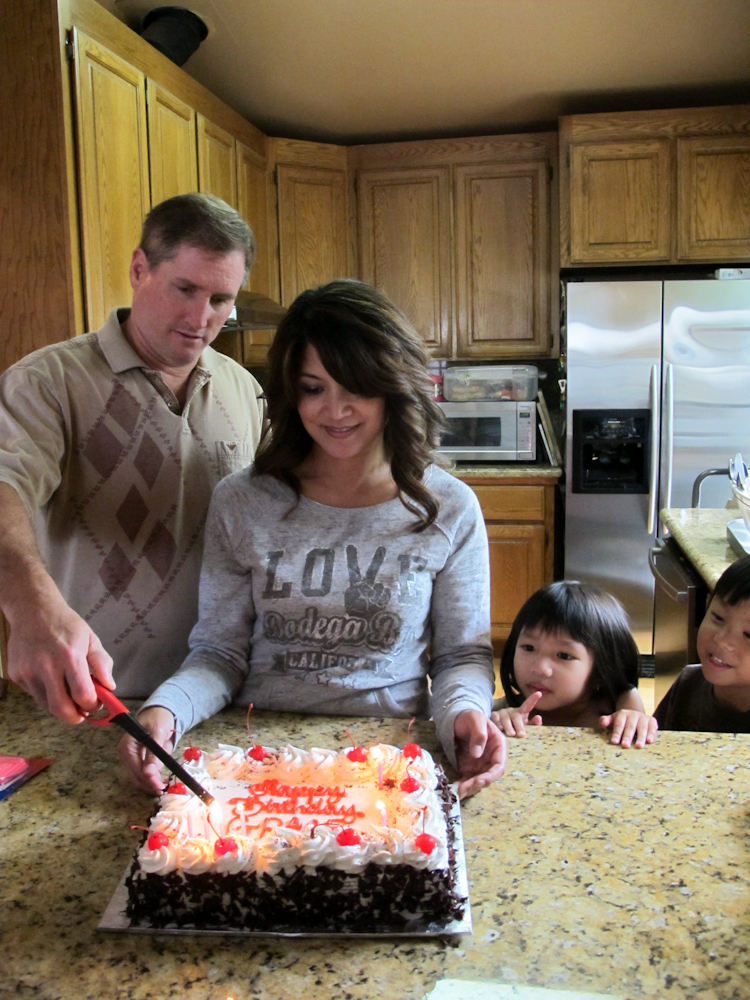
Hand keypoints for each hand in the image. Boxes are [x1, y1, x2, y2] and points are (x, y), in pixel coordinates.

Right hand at [7, 595, 113, 722]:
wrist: (32, 610)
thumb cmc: (65, 624)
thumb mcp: (90, 638)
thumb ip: (102, 663)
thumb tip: (110, 687)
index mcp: (69, 656)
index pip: (82, 695)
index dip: (92, 705)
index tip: (96, 703)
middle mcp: (46, 666)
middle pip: (60, 709)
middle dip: (74, 717)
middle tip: (81, 712)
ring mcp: (28, 671)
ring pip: (46, 705)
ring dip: (59, 705)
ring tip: (66, 691)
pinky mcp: (16, 674)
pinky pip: (34, 694)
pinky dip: (45, 693)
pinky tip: (49, 678)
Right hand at [118, 706, 176, 794]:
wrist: (160, 713)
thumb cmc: (158, 718)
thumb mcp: (158, 732)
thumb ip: (153, 753)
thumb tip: (149, 773)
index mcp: (127, 746)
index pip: (136, 769)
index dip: (149, 779)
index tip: (161, 786)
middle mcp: (126, 754)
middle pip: (136, 777)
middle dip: (150, 784)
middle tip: (165, 789)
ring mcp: (131, 759)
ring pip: (139, 779)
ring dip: (151, 785)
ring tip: (165, 786)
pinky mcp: (138, 762)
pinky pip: (143, 775)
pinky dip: (152, 780)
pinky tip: (161, 781)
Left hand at [454, 710, 506, 799]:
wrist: (457, 719)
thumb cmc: (469, 716)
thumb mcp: (475, 719)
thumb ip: (479, 734)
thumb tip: (477, 754)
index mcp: (498, 746)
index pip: (499, 765)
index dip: (491, 775)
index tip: (480, 780)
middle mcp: (491, 758)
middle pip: (488, 777)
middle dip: (477, 785)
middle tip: (464, 789)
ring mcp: (480, 765)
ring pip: (478, 782)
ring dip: (469, 788)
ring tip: (457, 792)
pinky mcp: (469, 769)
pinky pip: (467, 780)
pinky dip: (462, 786)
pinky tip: (454, 789)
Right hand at [491, 691, 542, 736]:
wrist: (499, 728)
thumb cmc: (515, 728)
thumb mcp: (524, 727)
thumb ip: (532, 724)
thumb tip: (539, 717)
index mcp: (521, 712)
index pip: (528, 705)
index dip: (533, 699)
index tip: (539, 693)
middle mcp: (512, 711)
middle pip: (516, 716)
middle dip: (519, 725)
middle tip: (522, 735)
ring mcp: (502, 712)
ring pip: (506, 718)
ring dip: (508, 726)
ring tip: (511, 734)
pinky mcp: (494, 715)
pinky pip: (495, 719)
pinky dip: (498, 724)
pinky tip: (500, 729)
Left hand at [600, 709, 658, 748]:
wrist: (635, 716)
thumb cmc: (622, 721)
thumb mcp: (613, 720)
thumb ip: (605, 721)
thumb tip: (603, 723)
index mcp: (622, 714)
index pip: (619, 724)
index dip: (617, 733)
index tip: (614, 742)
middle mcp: (633, 715)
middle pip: (630, 727)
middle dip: (627, 737)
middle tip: (625, 746)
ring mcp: (643, 717)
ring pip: (642, 728)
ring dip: (641, 737)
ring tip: (639, 746)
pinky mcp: (652, 721)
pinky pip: (652, 728)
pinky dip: (652, 734)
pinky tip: (650, 741)